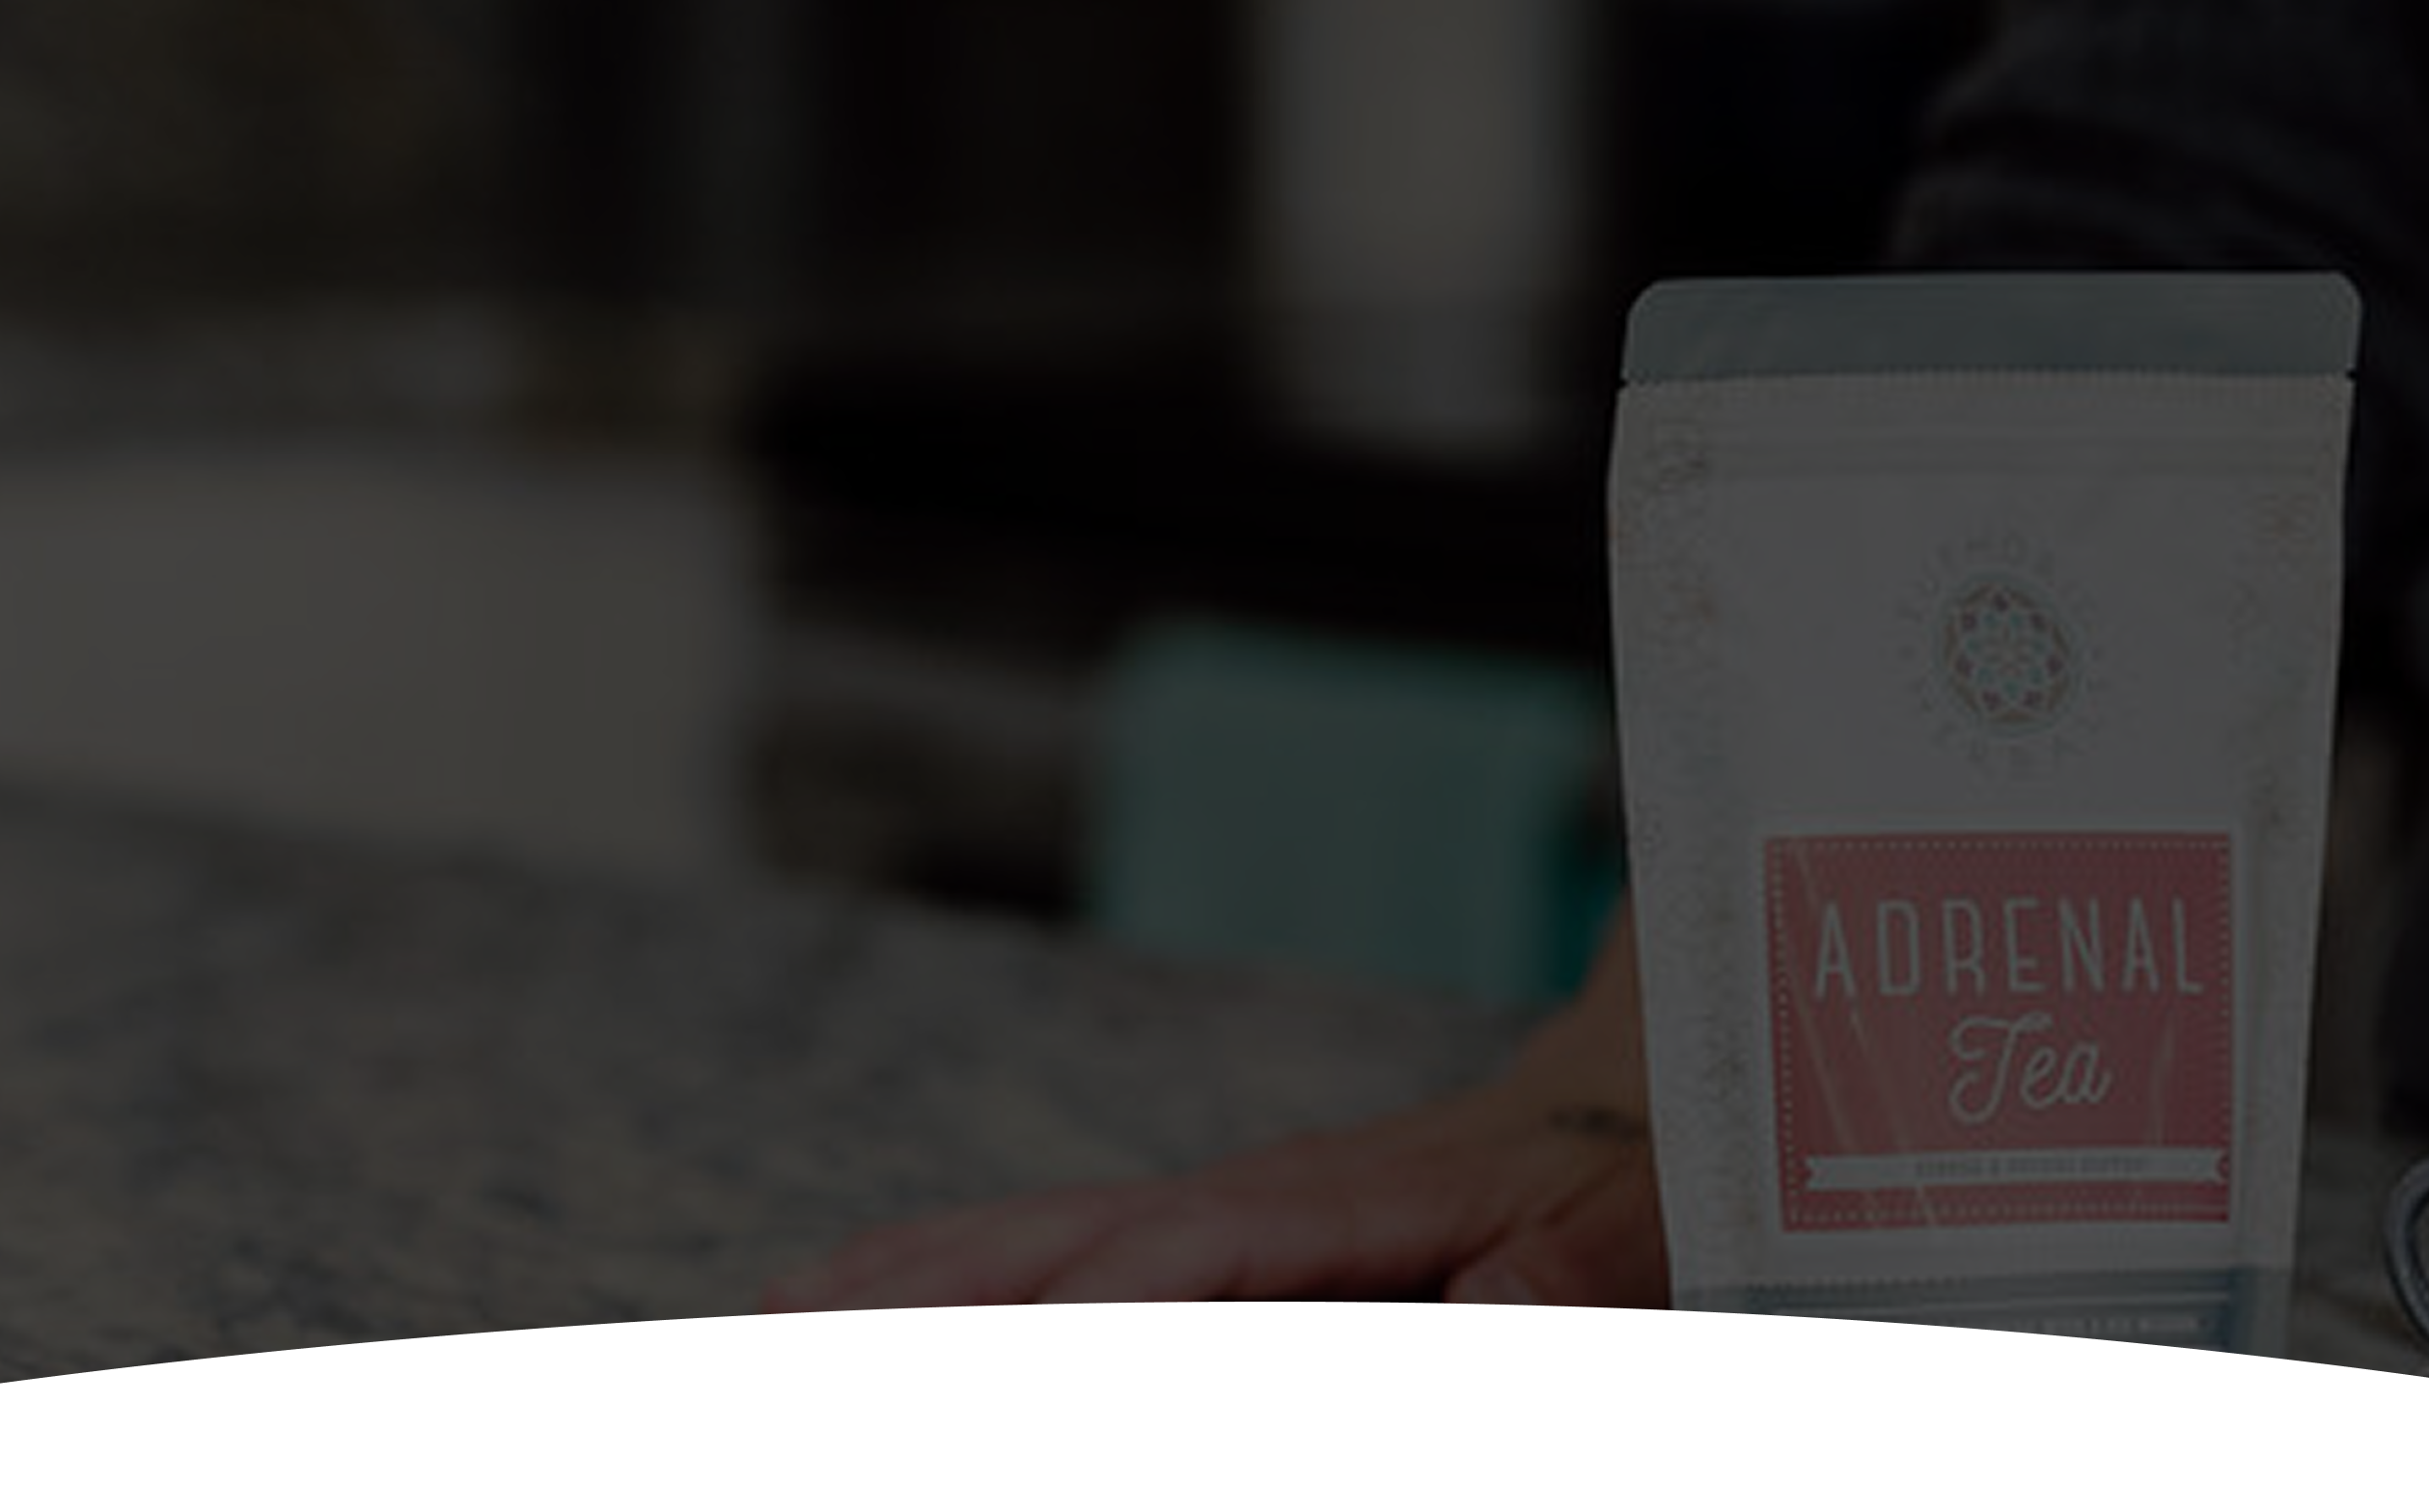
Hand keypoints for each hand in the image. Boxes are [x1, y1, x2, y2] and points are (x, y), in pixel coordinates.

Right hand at [759, 924, 1661, 1309]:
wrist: (1640, 1102)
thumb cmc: (1632, 1181)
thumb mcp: (1623, 1237)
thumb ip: (1548, 1288)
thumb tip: (1486, 1317)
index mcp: (1343, 1204)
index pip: (1188, 1254)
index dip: (1104, 1298)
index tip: (1031, 1326)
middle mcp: (1253, 1198)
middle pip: (1063, 1236)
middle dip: (935, 1283)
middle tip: (798, 1318)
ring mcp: (1223, 1211)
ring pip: (1035, 1236)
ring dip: (910, 1274)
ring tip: (787, 1307)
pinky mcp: (1219, 1234)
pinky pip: (1062, 1246)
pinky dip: (953, 1264)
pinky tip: (863, 1288)